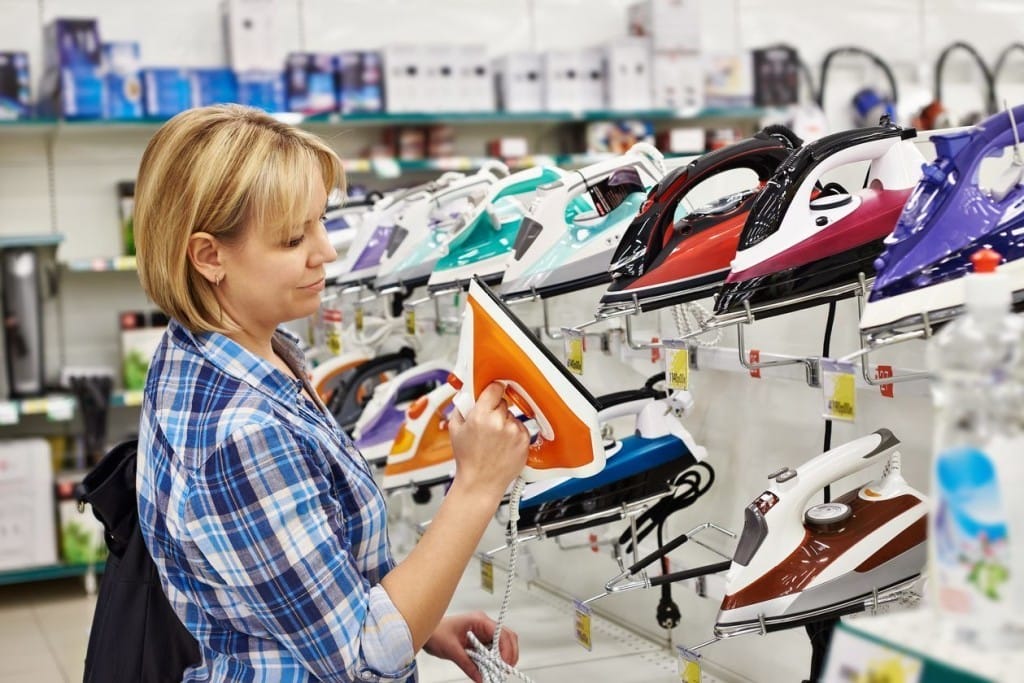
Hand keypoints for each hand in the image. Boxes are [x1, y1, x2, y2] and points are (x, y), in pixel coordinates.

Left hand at [424, 611, 519, 682]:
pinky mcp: (480, 640)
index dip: (506, 649)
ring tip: (498, 671)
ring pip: (503, 644)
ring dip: (503, 658)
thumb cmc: (436, 634)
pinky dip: (495, 660)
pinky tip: (491, 669)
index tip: (503, 665)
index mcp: (479, 620)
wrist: (427, 631)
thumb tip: (481, 678)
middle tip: (504, 670)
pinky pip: (494, 650)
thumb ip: (467, 665)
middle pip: (507, 637)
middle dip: (509, 654)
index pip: (501, 633)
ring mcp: (483, 632)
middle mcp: (484, 624)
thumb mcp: (451, 650)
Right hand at [447, 382, 528, 499]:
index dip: (492, 389)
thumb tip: (467, 392)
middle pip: (503, 402)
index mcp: (481, 416)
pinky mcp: (525, 441)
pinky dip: (514, 433)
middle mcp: (499, 422)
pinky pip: (521, 428)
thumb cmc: (468, 460)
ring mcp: (514, 432)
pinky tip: (504, 445)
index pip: (495, 388)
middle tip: (487, 423)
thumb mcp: (455, 429)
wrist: (481, 483)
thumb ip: (461, 406)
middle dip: (496, 409)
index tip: (492, 391)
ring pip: (512, 416)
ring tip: (495, 439)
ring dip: (505, 422)